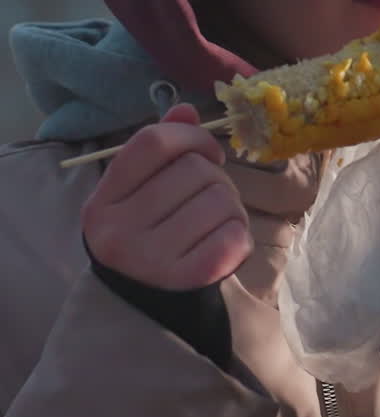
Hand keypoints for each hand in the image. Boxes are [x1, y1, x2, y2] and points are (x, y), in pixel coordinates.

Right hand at [82, 104, 252, 289]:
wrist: (140, 306)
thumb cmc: (145, 237)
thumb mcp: (138, 193)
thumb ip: (161, 150)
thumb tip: (186, 109)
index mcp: (103, 200)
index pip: (153, 142)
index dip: (191, 136)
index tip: (208, 152)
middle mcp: (119, 229)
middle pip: (194, 170)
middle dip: (217, 177)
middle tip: (212, 198)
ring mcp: (150, 258)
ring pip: (220, 200)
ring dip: (232, 207)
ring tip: (218, 222)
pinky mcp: (186, 281)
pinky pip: (233, 235)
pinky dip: (239, 234)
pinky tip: (226, 243)